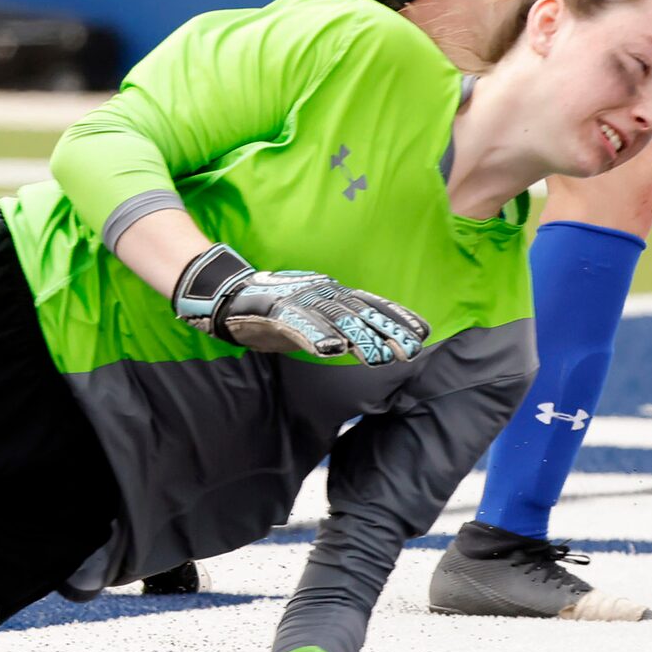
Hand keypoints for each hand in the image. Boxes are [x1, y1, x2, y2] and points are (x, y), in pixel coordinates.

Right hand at [172, 243, 427, 365]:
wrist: (228, 298)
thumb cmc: (274, 310)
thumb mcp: (313, 316)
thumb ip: (338, 326)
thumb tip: (367, 342)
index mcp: (331, 294)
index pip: (370, 304)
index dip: (396, 316)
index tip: (423, 332)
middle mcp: (320, 294)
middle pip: (360, 314)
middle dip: (387, 332)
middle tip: (410, 351)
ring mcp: (299, 301)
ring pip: (335, 321)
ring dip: (359, 339)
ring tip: (379, 357)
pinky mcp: (276, 312)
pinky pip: (299, 326)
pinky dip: (317, 337)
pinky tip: (332, 350)